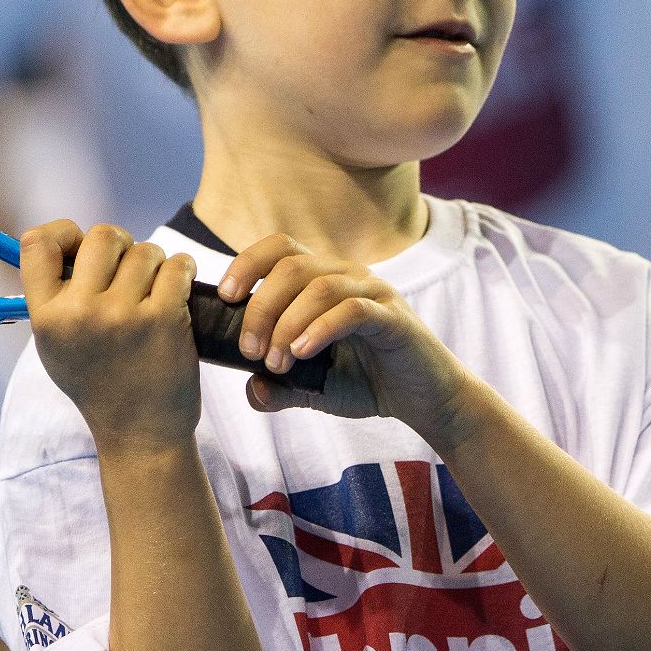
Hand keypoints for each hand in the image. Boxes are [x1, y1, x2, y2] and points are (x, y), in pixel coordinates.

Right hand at [19, 220, 202, 450]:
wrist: (139, 432)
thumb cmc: (99, 383)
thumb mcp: (55, 346)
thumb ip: (54, 297)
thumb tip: (67, 242)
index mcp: (46, 317)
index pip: (36, 243)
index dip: (62, 233)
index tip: (79, 247)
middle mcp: (80, 313)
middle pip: (101, 236)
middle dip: (120, 245)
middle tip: (127, 270)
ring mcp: (122, 315)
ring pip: (144, 250)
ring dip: (153, 263)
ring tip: (153, 290)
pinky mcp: (163, 319)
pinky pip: (176, 266)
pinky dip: (181, 271)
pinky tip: (178, 287)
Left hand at [219, 235, 477, 444]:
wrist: (425, 401)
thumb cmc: (369, 382)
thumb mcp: (314, 387)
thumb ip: (281, 388)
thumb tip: (252, 390)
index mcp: (324, 279)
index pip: (279, 248)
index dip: (246, 264)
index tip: (225, 298)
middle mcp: (347, 275)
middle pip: (291, 266)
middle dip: (260, 307)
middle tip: (249, 350)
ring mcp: (373, 291)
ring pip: (318, 286)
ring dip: (286, 324)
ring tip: (276, 362)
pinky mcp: (394, 317)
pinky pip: (352, 309)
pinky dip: (320, 329)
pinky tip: (302, 354)